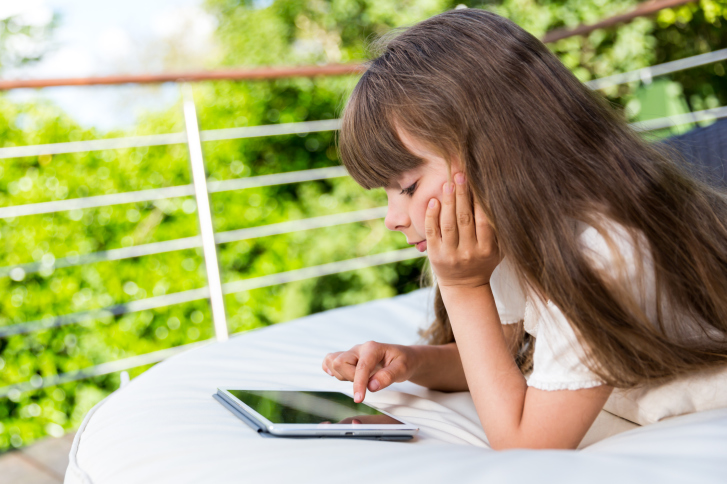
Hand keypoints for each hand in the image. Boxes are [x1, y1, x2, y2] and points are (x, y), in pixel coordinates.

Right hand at [322, 341, 417, 402]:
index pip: (361, 367)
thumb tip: (372, 386)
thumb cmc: (404, 361)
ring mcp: (352, 353)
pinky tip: (341, 375)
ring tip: (358, 379)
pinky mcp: (348, 359)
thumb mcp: (403, 369)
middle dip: (350, 378)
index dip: (358, 384)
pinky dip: (331, 369)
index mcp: (373, 348)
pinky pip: (330, 360)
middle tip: (366, 383)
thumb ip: (388, 376)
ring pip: (333, 362)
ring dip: (342, 375)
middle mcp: (360, 349)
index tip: (359, 399)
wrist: (404, 357)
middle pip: (340, 362)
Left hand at [425, 172, 499, 287]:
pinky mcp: (435, 255)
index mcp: (486, 249)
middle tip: (460, 175)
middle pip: (465, 218)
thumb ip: (500, 231)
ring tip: (448, 184)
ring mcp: (450, 254)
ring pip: (448, 223)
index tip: (478, 182)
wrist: (464, 287)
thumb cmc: (483, 263)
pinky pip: (432, 232)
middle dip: (463, 195)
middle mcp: (468, 252)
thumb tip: (507, 203)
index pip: (484, 221)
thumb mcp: (498, 251)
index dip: (480, 201)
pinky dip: (432, 216)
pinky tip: (433, 201)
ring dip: (448, 201)